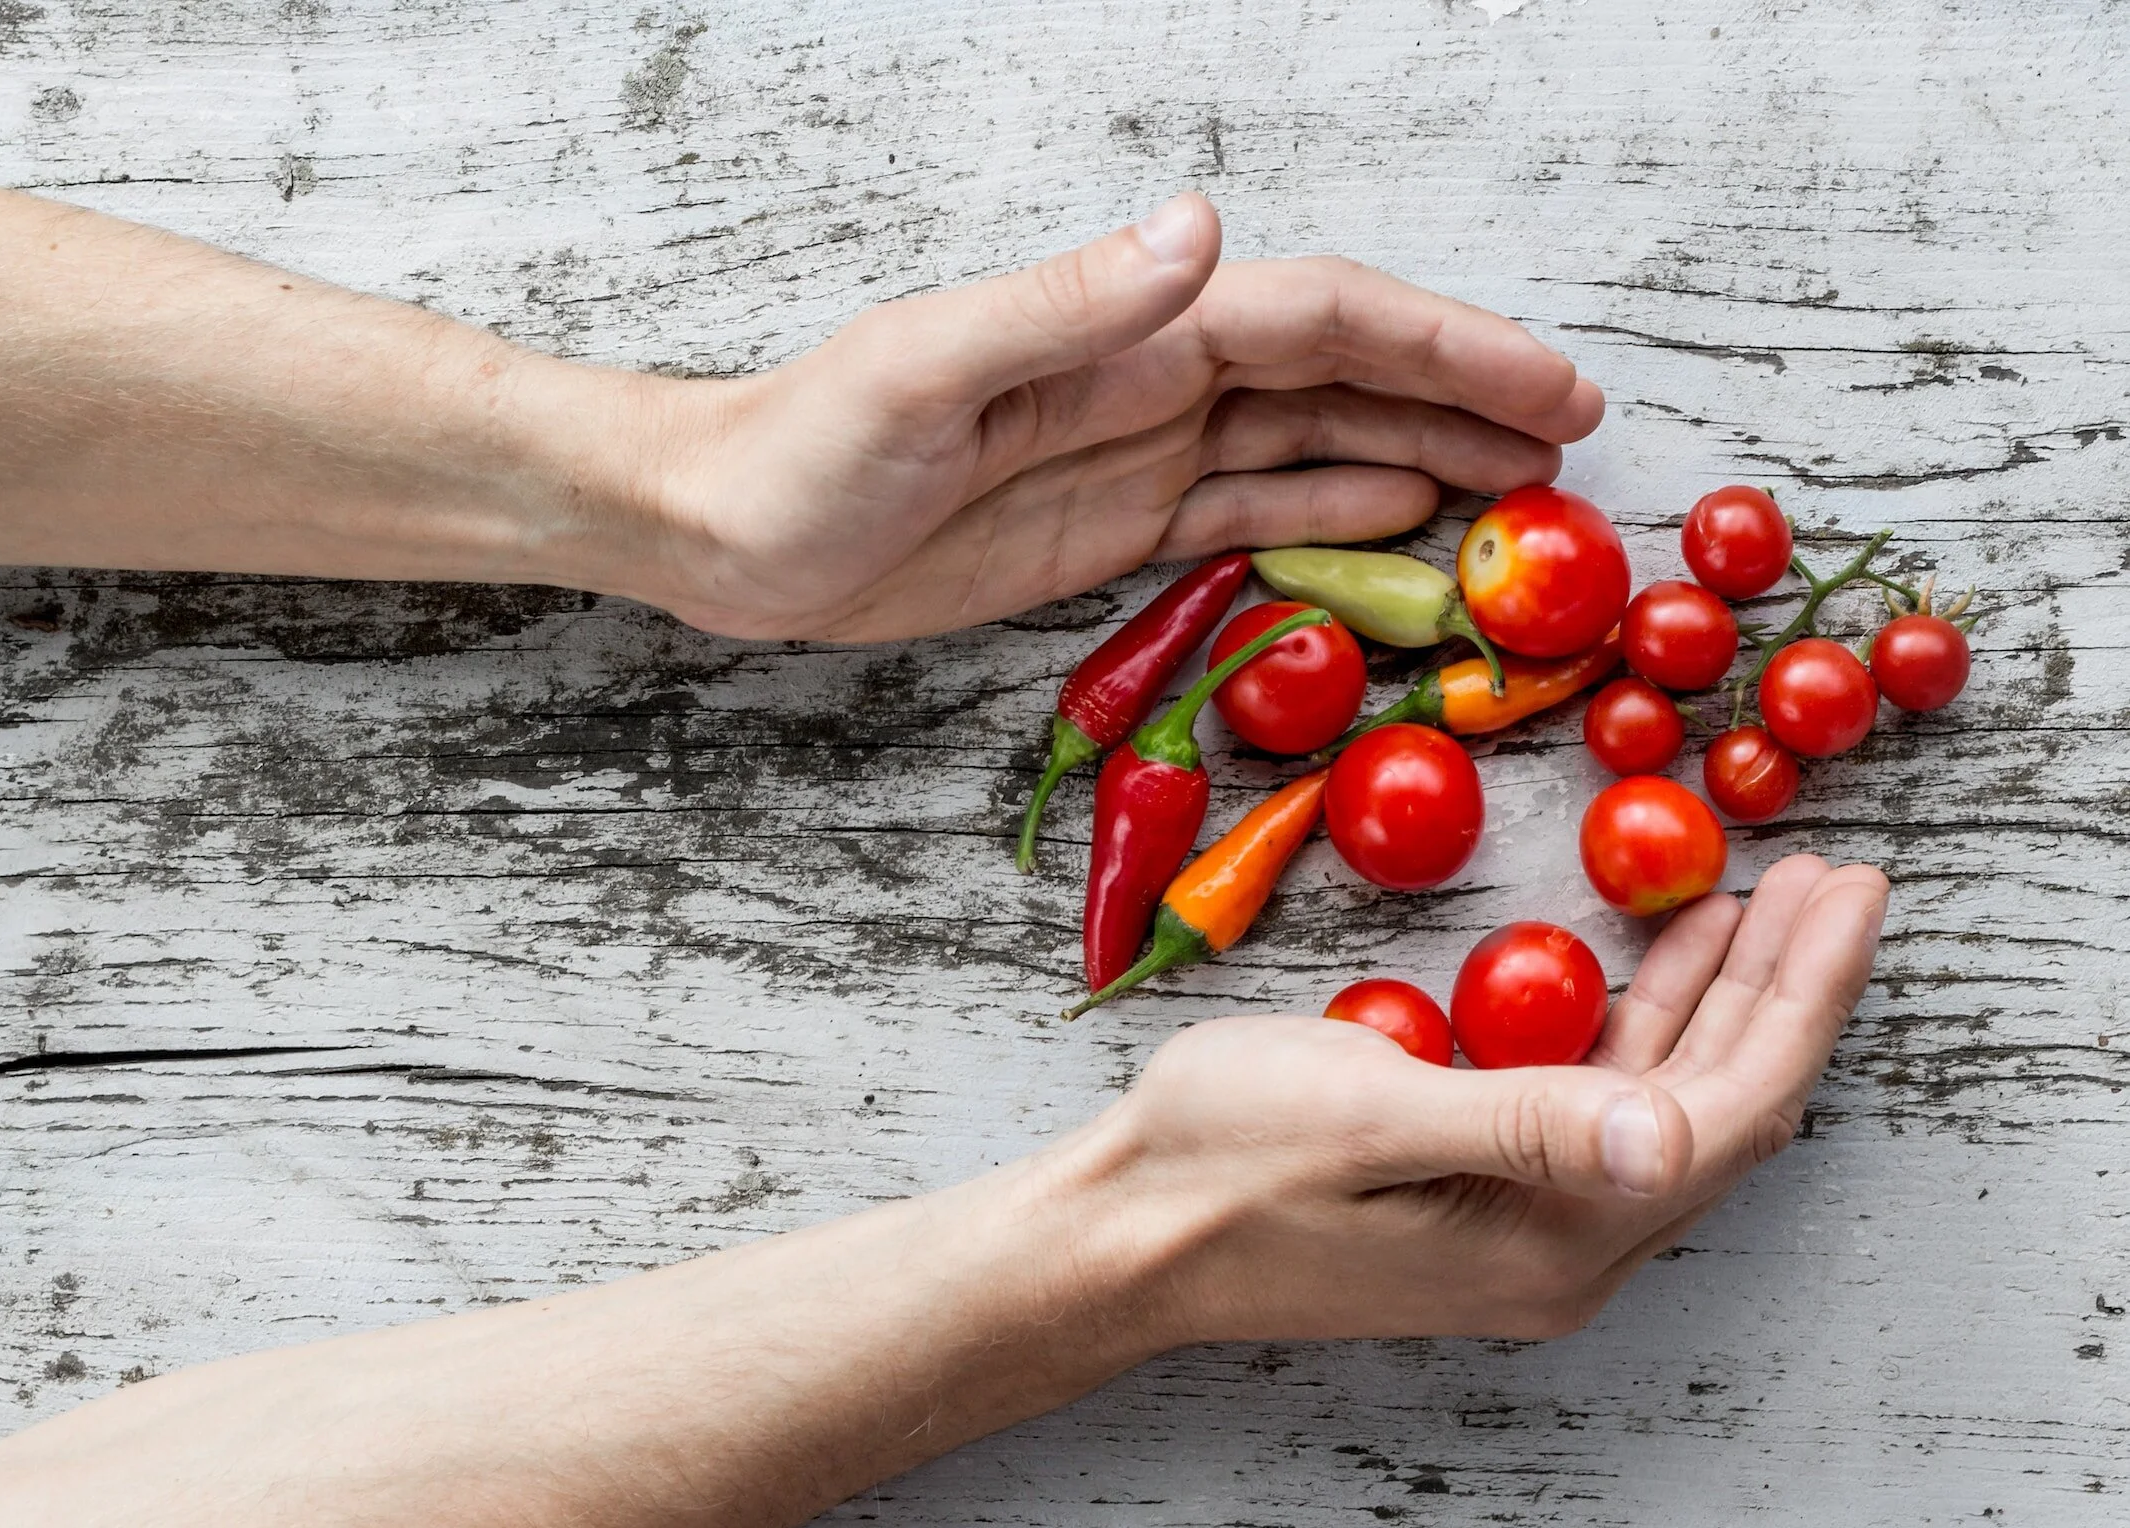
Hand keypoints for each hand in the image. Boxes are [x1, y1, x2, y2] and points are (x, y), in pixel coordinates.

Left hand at [631, 193, 1603, 640]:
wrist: (720, 528)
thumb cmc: (799, 446)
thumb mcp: (923, 370)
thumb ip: (1065, 306)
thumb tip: (1199, 231)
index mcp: (1124, 332)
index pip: (1317, 322)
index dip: (1441, 347)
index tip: (1544, 389)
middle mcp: (1149, 381)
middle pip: (1343, 377)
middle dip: (1463, 399)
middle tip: (1576, 448)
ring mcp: (1136, 454)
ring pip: (1313, 445)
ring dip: (1420, 458)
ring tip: (1523, 493)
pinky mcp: (1108, 528)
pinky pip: (1248, 515)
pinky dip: (1332, 516)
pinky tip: (1402, 523)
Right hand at [1060, 853, 1888, 1342]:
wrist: (1116, 1235)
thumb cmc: (1216, 1163)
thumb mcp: (1363, 1116)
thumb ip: (1520, 1125)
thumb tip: (1667, 1139)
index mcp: (1549, 1240)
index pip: (1727, 1112)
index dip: (1800, 997)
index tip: (1849, 894)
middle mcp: (1561, 1253)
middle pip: (1720, 1111)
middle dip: (1783, 990)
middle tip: (1834, 878)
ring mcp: (1524, 1235)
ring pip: (1668, 1108)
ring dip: (1720, 1002)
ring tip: (1766, 899)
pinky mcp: (1484, 1205)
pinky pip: (1604, 1111)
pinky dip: (1644, 1025)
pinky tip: (1653, 959)